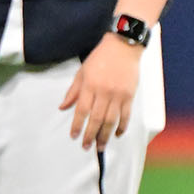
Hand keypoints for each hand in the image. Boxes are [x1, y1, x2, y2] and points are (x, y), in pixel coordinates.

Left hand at [59, 33, 142, 150]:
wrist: (123, 47)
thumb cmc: (101, 58)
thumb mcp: (82, 72)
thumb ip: (73, 91)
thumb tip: (63, 107)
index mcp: (90, 86)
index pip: (82, 110)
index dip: (77, 125)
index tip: (74, 136)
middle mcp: (104, 92)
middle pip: (96, 119)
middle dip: (91, 135)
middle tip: (87, 146)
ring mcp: (118, 95)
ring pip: (111, 120)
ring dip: (105, 135)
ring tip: (100, 146)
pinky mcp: (130, 96)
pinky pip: (126, 115)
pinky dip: (122, 127)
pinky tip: (117, 135)